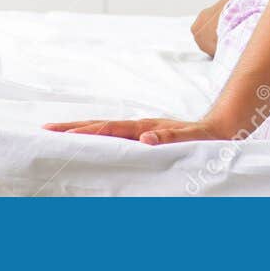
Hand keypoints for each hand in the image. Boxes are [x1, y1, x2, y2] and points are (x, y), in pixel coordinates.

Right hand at [42, 115, 231, 144]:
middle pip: (101, 125)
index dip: (83, 131)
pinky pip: (118, 137)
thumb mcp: (190, 139)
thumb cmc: (205, 137)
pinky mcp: (148, 136)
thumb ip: (170, 139)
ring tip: (60, 135)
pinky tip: (91, 145)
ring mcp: (143, 130)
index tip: (59, 132)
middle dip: (74, 128)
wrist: (223, 128)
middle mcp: (140, 127)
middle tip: (46, 131)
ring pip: (107, 130)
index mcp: (145, 127)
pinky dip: (100, 138)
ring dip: (84, 132)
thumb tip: (145, 139)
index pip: (108, 129)